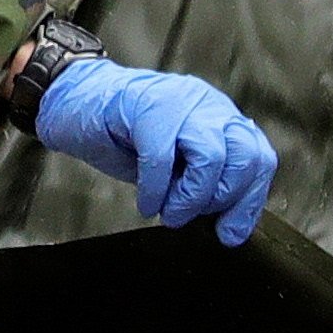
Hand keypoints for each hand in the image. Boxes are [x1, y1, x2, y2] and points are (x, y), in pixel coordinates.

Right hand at [33, 60, 278, 247]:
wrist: (73, 100)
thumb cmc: (121, 135)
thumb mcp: (172, 164)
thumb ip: (202, 184)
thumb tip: (230, 226)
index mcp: (219, 118)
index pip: (259, 158)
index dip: (249, 201)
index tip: (229, 232)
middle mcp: (207, 105)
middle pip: (245, 156)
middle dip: (220, 198)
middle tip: (188, 213)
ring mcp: (179, 101)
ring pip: (212, 156)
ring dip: (190, 196)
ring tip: (168, 210)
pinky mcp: (146, 105)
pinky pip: (162, 156)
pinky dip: (155, 190)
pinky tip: (145, 202)